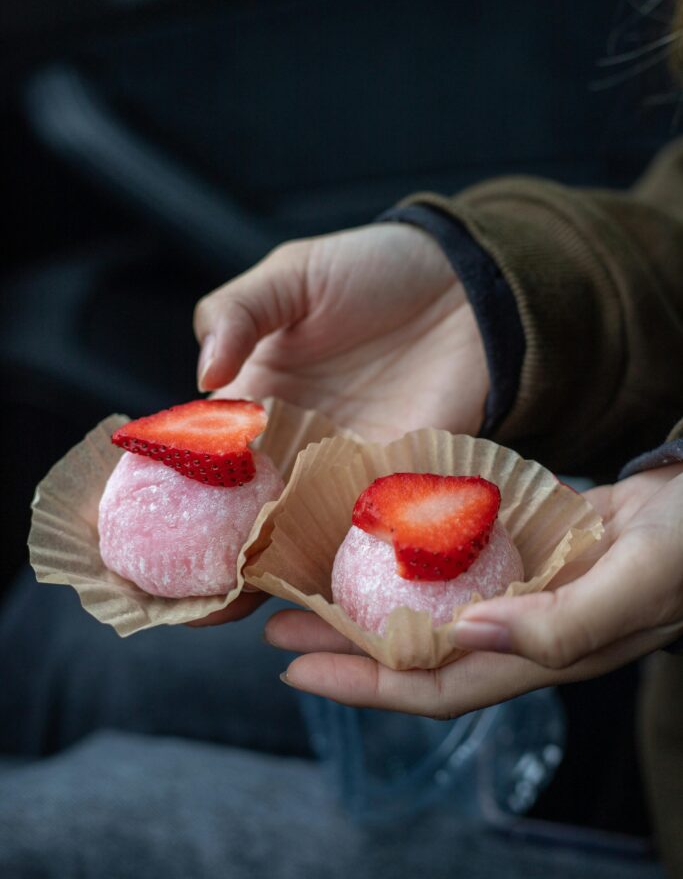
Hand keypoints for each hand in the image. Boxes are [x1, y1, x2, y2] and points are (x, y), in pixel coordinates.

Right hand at [190, 223, 487, 626]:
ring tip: (220, 615)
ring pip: (293, 541)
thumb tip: (203, 376)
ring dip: (261, 580)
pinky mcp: (398, 488)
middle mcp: (292, 451)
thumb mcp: (290, 276)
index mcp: (255, 404)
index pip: (197, 463)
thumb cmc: (371, 269)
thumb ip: (236, 314)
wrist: (467, 286)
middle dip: (201, 562)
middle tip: (167, 604)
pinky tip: (305, 601)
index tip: (122, 541)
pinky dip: (335, 569)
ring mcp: (343, 475)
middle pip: (238, 518)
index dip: (159, 500)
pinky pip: (361, 538)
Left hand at [265, 464, 682, 715]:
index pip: (435, 687)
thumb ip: (564, 620)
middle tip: (276, 627)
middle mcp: (521, 633)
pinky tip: (381, 538)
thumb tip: (471, 634)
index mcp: (541, 653)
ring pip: (430, 612)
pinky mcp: (528, 556)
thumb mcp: (637, 581)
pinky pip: (457, 568)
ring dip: (371, 603)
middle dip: (345, 648)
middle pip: (417, 656)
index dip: (363, 685)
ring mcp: (523, 595)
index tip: (295, 669)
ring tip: (313, 584)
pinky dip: (414, 561)